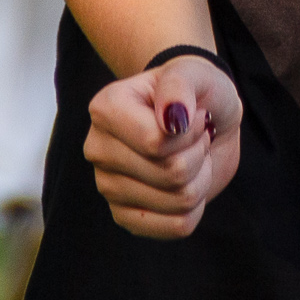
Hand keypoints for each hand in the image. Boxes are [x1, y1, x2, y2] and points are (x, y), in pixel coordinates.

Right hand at [85, 55, 242, 237]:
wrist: (201, 118)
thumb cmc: (194, 90)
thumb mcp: (194, 73)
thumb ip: (180, 85)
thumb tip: (171, 117)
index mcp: (105, 108)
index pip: (156, 143)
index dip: (190, 133)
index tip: (195, 114)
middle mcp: (98, 149)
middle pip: (171, 173)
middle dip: (199, 152)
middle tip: (196, 135)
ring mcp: (108, 187)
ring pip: (179, 201)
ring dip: (201, 176)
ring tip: (192, 154)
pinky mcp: (125, 218)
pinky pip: (178, 226)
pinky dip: (197, 204)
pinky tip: (187, 181)